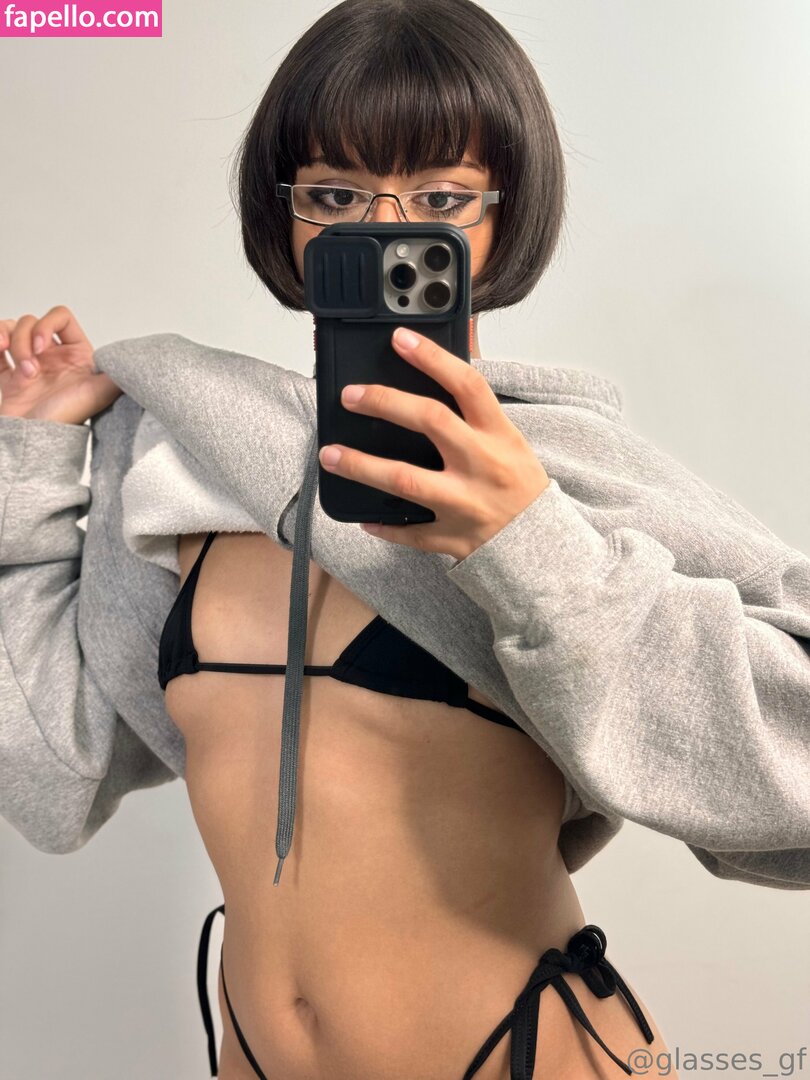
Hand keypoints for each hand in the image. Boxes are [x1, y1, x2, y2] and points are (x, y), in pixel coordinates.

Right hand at [0, 306, 122, 424]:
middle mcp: (53, 357)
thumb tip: (132, 357)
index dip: (48, 324)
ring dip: (10, 343)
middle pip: (31, 322)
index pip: (61, 317)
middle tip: (31, 370)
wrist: (35, 444)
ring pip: (12, 329)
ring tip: (17, 371)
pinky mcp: (9, 376)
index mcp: (76, 356)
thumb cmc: (65, 419)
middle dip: (24, 340)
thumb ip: (117, 373)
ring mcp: (29, 365)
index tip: (42, 347)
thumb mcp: (99, 393)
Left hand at [318, 326, 549, 561]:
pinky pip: (410, 533)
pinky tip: (363, 517)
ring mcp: (466, 503)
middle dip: (385, 402)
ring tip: (330, 454)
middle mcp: (482, 465)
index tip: (399, 338)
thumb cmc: (521, 486)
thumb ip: (475, 412)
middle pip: (430, 421)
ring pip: (406, 480)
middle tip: (350, 396)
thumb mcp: (510, 441)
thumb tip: (438, 368)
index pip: (467, 385)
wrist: (543, 544)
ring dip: (362, 465)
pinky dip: (384, 526)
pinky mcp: (453, 537)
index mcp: (499, 436)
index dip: (433, 358)